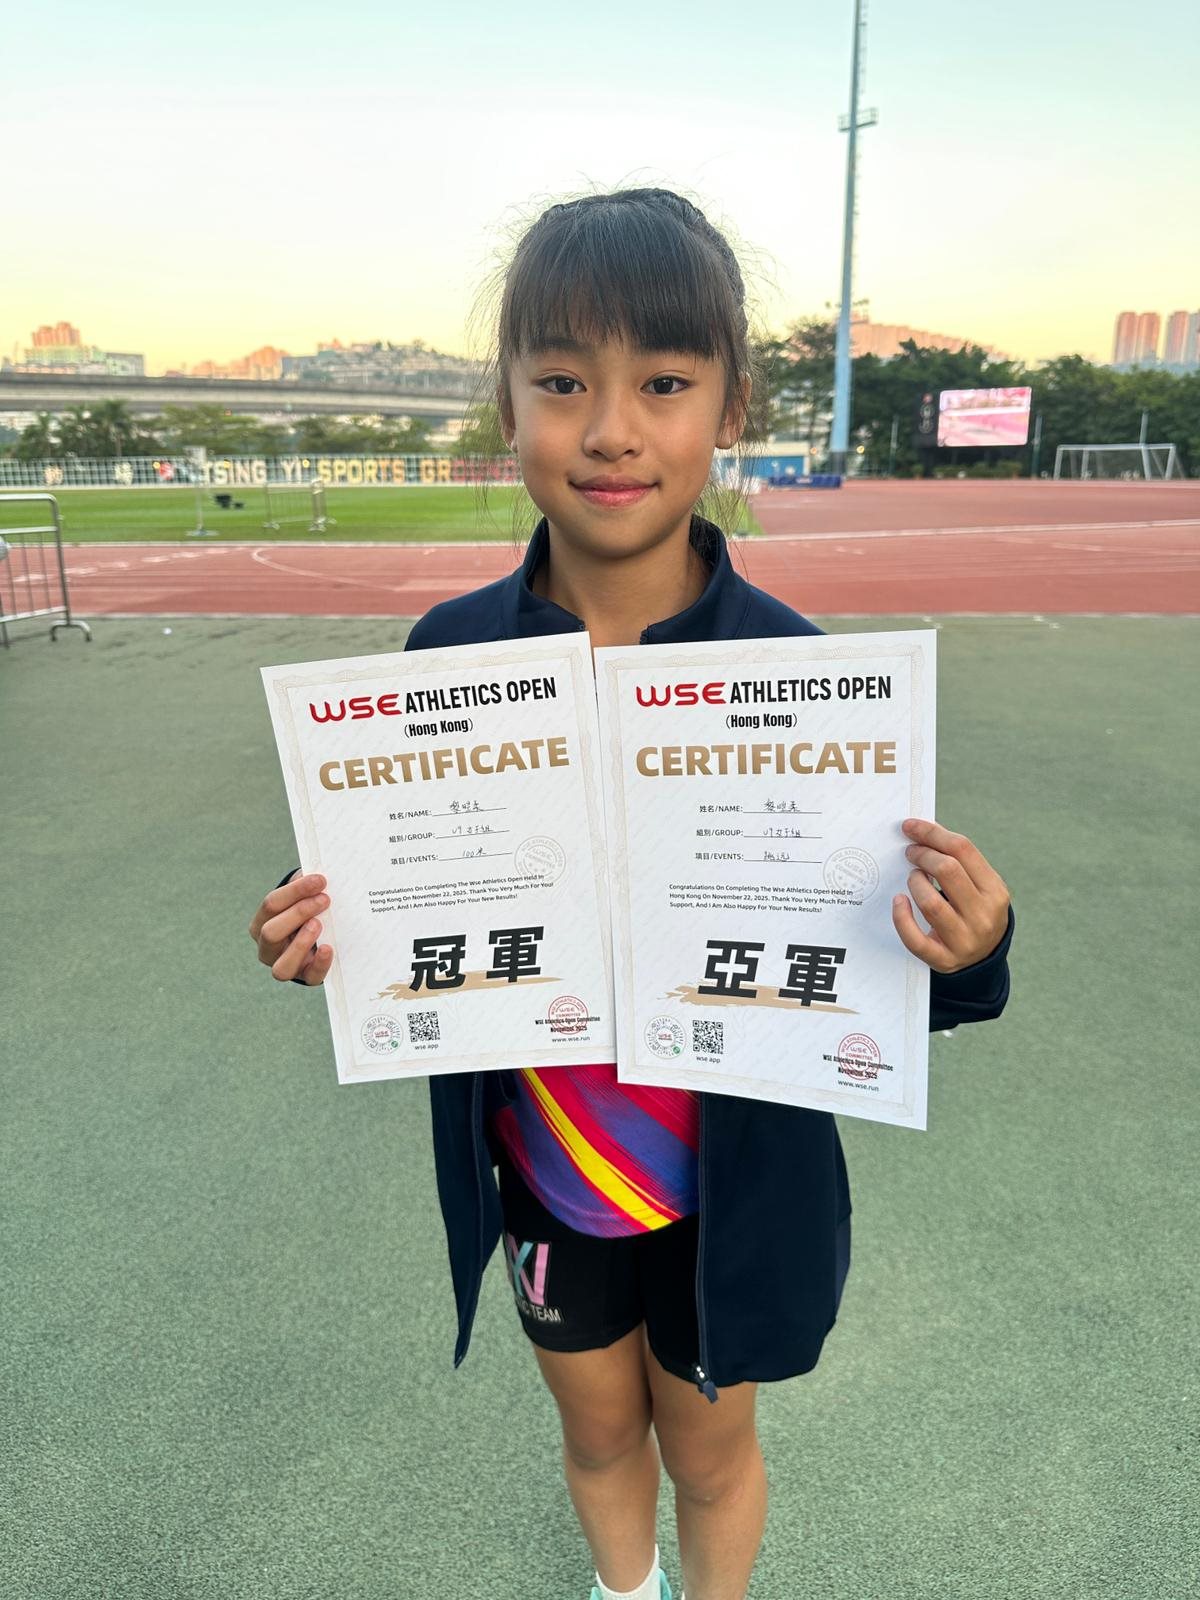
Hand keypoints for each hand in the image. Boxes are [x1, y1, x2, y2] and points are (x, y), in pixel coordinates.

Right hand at [249, 871, 333, 984]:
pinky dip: (320, 964)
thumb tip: (317, 871)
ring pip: (281, 965)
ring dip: (300, 944)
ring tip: (319, 925)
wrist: (318, 936)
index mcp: (262, 921)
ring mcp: (283, 965)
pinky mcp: (305, 977)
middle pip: (270, 932)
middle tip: (324, 900)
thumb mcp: (303, 896)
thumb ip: (306, 885)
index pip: (271, 904)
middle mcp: (267, 946)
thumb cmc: (308, 910)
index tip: (320, 880)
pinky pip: (309, 977)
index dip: (295, 891)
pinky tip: (329, 948)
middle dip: (298, 913)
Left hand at [892, 818, 1009, 973]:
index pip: (963, 850)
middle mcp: (983, 916)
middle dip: (922, 855)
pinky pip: (915, 938)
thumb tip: (924, 830)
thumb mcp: (981, 886)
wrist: (984, 960)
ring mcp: (964, 940)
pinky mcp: (943, 960)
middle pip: (947, 870)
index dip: (932, 833)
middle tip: (911, 853)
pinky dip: (902, 917)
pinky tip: (899, 901)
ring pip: (930, 902)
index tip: (911, 827)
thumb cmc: (975, 911)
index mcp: (995, 891)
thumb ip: (960, 861)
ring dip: (914, 882)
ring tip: (913, 878)